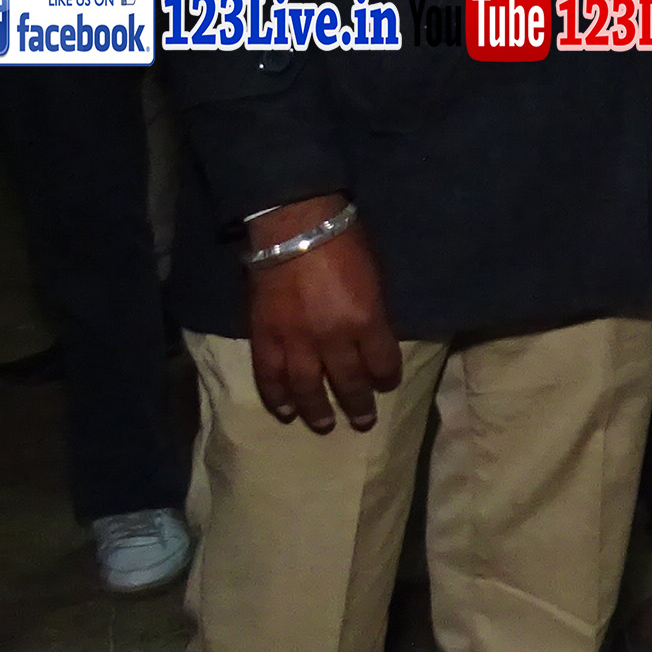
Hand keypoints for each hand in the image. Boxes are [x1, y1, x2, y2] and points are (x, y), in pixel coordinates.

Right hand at [242, 195, 402, 432]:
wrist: (294, 225)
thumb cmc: (344, 241)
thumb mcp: (374, 276)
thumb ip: (373, 311)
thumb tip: (373, 335)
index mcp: (366, 320)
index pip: (382, 362)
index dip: (386, 377)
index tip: (386, 384)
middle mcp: (332, 338)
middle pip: (349, 381)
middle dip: (358, 404)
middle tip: (363, 422)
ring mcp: (296, 340)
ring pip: (307, 387)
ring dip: (317, 410)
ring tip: (324, 425)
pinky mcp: (265, 336)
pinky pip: (269, 376)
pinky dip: (277, 397)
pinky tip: (285, 411)